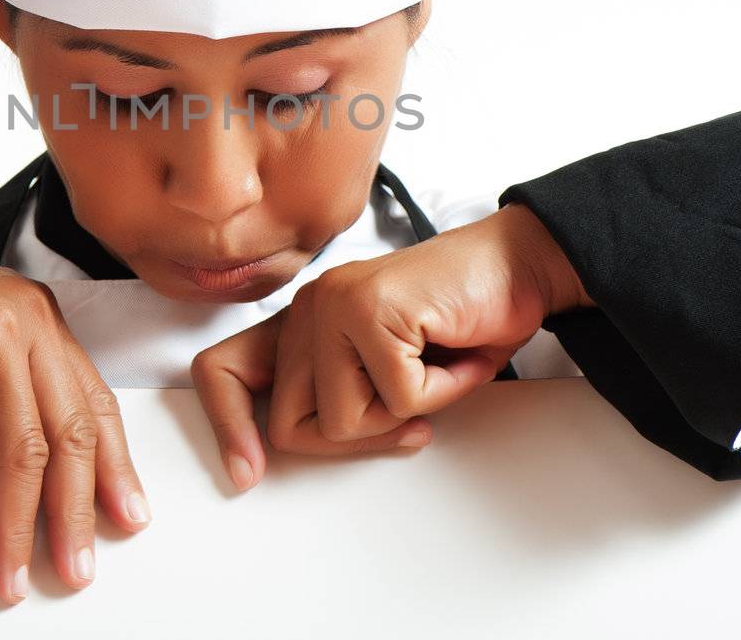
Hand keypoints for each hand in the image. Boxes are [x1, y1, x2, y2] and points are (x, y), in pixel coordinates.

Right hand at [0, 204, 150, 603]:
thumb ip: (8, 375)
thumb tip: (34, 455)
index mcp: (42, 316)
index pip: (96, 402)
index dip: (114, 466)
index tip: (126, 515)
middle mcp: (28, 321)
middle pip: (71, 434)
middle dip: (77, 511)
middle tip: (78, 566)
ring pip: (22, 450)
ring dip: (17, 524)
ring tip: (14, 574)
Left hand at [191, 202, 587, 488]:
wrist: (519, 266)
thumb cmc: (460, 318)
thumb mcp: (386, 367)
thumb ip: (343, 394)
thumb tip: (291, 447)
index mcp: (303, 321)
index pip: (221, 370)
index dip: (228, 426)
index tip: (247, 474)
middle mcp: (309, 307)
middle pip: (292, 425)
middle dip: (358, 439)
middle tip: (412, 420)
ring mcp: (335, 304)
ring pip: (343, 420)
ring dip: (406, 411)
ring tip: (436, 367)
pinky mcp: (370, 309)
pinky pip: (398, 398)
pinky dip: (441, 391)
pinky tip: (455, 353)